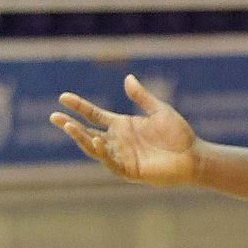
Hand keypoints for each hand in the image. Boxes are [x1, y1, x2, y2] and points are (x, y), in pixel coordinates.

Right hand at [49, 73, 199, 185]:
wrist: (194, 156)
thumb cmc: (179, 134)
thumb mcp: (159, 110)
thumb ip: (142, 97)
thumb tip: (128, 78)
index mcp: (123, 125)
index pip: (95, 114)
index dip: (79, 106)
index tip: (63, 97)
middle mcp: (118, 140)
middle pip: (88, 132)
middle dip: (71, 125)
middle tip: (54, 116)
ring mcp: (122, 156)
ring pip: (94, 147)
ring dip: (81, 138)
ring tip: (69, 126)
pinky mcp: (129, 170)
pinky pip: (111, 162)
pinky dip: (102, 152)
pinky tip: (96, 141)